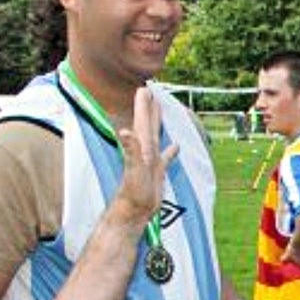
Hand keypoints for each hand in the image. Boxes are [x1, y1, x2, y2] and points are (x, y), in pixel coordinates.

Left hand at [110, 87, 172, 229]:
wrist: (135, 211)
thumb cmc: (133, 191)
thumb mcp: (134, 169)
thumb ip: (131, 149)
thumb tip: (124, 131)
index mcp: (141, 147)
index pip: (142, 121)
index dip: (143, 105)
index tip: (144, 88)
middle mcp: (145, 151)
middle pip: (147, 124)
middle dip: (148, 107)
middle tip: (148, 90)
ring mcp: (151, 161)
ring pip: (155, 136)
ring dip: (157, 122)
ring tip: (160, 108)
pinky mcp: (157, 172)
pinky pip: (165, 157)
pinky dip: (171, 151)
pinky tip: (175, 146)